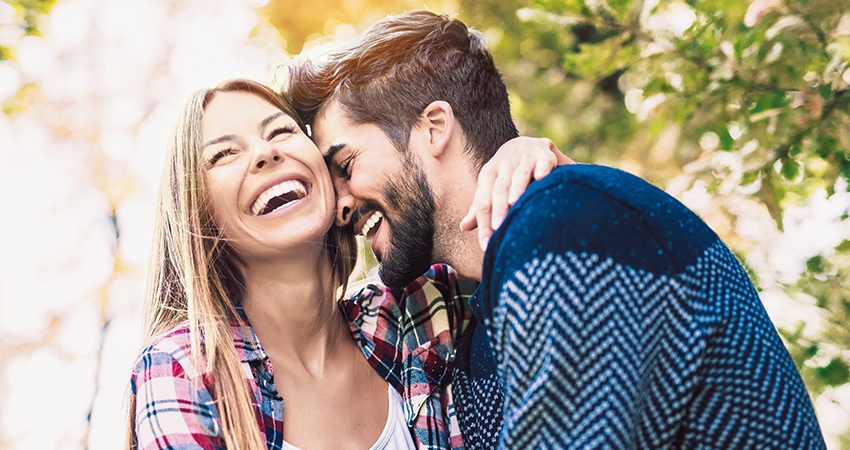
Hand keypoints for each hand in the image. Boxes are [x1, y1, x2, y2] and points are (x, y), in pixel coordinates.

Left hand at [460, 137, 574, 249]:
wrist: (527, 144)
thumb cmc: (506, 174)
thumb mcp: (490, 187)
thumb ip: (480, 207)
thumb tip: (463, 227)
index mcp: (488, 174)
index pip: (483, 201)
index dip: (484, 223)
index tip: (487, 244)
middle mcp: (504, 165)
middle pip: (499, 189)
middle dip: (498, 208)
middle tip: (498, 228)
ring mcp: (524, 159)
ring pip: (519, 174)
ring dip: (516, 188)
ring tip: (514, 204)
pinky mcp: (544, 156)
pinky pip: (543, 162)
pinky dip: (542, 169)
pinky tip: (541, 178)